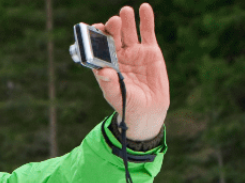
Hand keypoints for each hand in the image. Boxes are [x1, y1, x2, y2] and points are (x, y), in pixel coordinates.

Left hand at [91, 3, 168, 139]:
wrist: (148, 110)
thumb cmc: (127, 105)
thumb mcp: (117, 96)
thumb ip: (109, 84)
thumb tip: (102, 72)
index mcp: (106, 65)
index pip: (98, 48)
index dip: (96, 38)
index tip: (95, 30)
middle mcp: (118, 55)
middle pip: (113, 37)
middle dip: (112, 28)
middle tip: (113, 21)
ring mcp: (134, 52)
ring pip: (129, 32)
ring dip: (127, 21)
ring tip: (125, 11)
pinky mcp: (150, 50)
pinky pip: (147, 32)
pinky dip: (146, 20)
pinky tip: (144, 8)